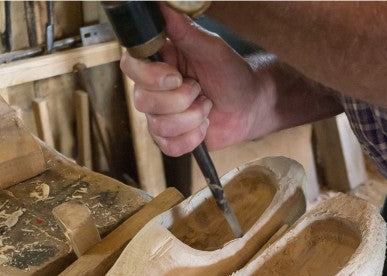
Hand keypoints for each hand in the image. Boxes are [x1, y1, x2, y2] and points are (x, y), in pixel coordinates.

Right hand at [120, 5, 268, 156]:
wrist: (251, 106)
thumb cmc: (233, 74)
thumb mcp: (212, 49)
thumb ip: (185, 30)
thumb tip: (162, 5)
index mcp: (159, 62)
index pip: (130, 66)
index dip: (150, 76)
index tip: (177, 76)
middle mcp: (154, 89)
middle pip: (142, 100)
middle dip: (180, 100)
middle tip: (200, 90)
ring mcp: (160, 116)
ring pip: (158, 126)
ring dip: (191, 119)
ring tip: (207, 108)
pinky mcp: (171, 139)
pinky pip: (169, 147)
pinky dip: (192, 139)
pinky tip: (204, 128)